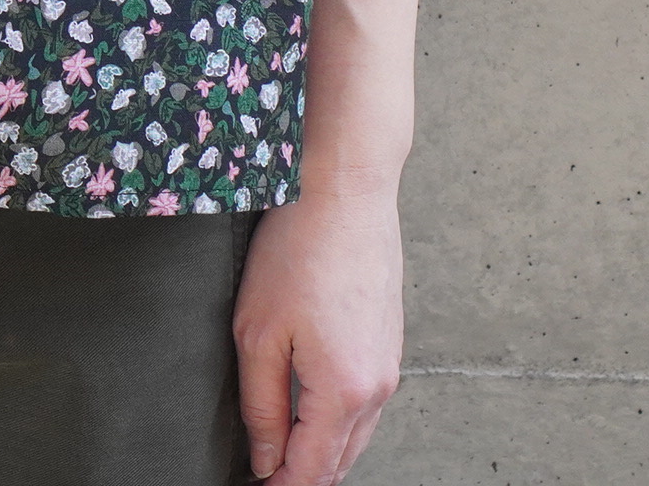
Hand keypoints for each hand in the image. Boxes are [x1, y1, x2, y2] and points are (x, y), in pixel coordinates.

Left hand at [231, 183, 404, 483]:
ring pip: (356, 434)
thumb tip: (265, 460)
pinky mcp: (389, 341)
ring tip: (283, 450)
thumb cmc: (298, 248)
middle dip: (303, 475)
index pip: (311, 471)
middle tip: (265, 472)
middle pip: (339, 460)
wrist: (346, 190)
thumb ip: (262, 407)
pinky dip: (340, 419)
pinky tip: (314, 408)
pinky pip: (367, 402)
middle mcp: (377, 387)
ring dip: (323, 450)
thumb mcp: (258, 332)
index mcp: (344, 392)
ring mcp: (388, 364)